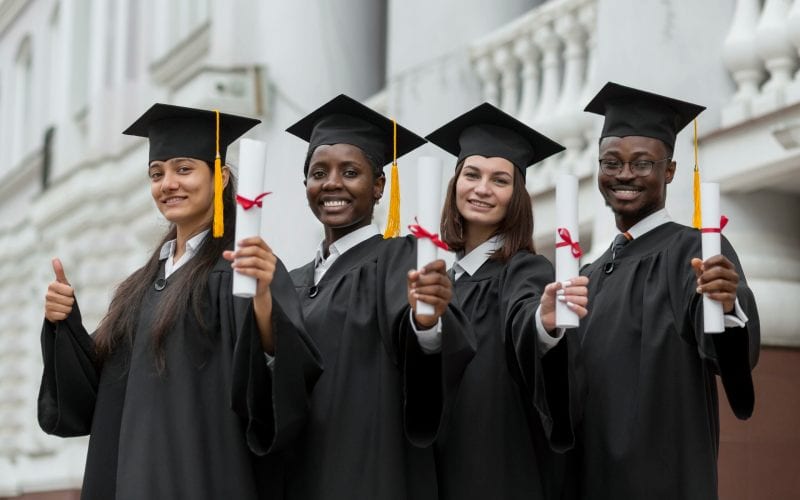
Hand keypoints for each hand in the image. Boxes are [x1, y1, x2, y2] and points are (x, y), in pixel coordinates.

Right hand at [45, 258, 74, 322]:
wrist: (55, 307)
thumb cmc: (61, 292)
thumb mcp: (62, 282)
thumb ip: (59, 271)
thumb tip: (55, 258)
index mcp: (52, 286)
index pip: (70, 291)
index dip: (71, 292)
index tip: (68, 292)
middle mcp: (48, 295)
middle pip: (69, 300)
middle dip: (71, 301)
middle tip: (66, 300)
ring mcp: (47, 305)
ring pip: (67, 308)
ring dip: (68, 308)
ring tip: (64, 306)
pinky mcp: (48, 315)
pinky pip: (63, 316)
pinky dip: (64, 315)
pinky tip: (61, 312)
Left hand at [224, 237, 277, 353]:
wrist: (258, 289)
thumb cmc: (253, 274)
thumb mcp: (244, 263)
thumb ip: (235, 257)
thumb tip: (225, 253)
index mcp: (267, 251)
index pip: (259, 241)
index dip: (248, 240)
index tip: (238, 243)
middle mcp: (271, 259)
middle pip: (256, 250)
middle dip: (242, 252)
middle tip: (232, 256)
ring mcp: (271, 268)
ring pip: (255, 261)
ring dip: (242, 261)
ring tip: (233, 264)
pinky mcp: (268, 277)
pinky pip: (256, 272)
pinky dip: (245, 270)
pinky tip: (238, 269)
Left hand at [407, 259, 451, 328]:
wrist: (421, 311)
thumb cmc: (420, 294)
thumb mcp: (413, 284)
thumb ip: (412, 276)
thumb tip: (414, 273)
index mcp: (440, 274)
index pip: (441, 264)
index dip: (431, 266)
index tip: (421, 271)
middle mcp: (446, 283)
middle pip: (438, 278)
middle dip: (423, 281)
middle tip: (414, 285)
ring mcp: (447, 294)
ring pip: (437, 289)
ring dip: (423, 290)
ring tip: (414, 292)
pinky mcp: (444, 304)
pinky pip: (436, 300)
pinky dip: (424, 298)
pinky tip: (417, 297)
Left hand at [539, 276, 588, 331]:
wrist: (545, 314)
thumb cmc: (549, 301)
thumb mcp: (548, 292)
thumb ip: (551, 287)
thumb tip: (559, 283)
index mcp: (575, 287)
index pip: (583, 281)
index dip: (577, 280)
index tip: (567, 283)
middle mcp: (579, 295)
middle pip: (584, 290)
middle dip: (572, 290)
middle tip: (560, 292)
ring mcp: (580, 305)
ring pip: (584, 300)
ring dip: (573, 298)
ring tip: (561, 299)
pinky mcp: (579, 314)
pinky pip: (583, 311)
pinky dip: (577, 307)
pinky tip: (568, 305)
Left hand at [691, 255, 737, 312]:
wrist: (719, 300)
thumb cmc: (712, 283)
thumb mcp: (705, 274)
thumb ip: (700, 267)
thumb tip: (694, 261)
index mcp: (728, 267)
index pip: (721, 259)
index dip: (710, 261)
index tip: (701, 267)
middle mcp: (733, 275)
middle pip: (720, 271)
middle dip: (707, 275)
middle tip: (699, 280)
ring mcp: (734, 286)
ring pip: (721, 283)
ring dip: (707, 286)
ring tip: (699, 289)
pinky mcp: (733, 297)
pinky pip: (725, 296)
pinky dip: (714, 296)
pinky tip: (708, 295)